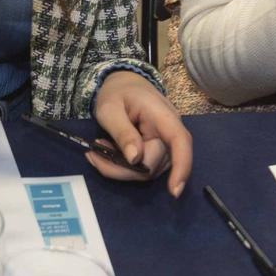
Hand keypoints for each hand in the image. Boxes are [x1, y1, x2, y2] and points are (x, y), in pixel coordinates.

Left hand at [90, 71, 191, 194]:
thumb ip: (122, 132)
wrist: (123, 83)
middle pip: (154, 164)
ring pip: (147, 171)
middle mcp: (170, 132)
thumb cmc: (117, 92)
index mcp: (163, 116)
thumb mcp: (110, 108)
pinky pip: (143, 168)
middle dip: (122, 169)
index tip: (173, 191)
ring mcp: (165, 144)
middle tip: (92, 154)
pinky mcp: (157, 152)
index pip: (180, 141)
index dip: (182, 166)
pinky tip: (107, 153)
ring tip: (98, 150)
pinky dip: (123, 167)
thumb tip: (135, 159)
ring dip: (120, 169)